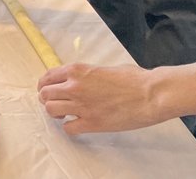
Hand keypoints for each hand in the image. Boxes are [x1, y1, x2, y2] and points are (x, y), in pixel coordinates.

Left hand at [37, 62, 162, 134]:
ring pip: (51, 110)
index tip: (48, 90)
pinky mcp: (92, 123)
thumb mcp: (103, 68)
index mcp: (77, 70)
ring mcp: (82, 106)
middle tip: (55, 103)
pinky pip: (68, 128)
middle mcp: (74, 87)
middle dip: (47, 99)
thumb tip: (80, 81)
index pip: (47, 77)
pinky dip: (70, 127)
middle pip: (44, 94)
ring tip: (65, 114)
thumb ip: (86, 75)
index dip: (45, 85)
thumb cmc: (133, 79)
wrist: (151, 94)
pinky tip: (77, 124)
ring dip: (55, 113)